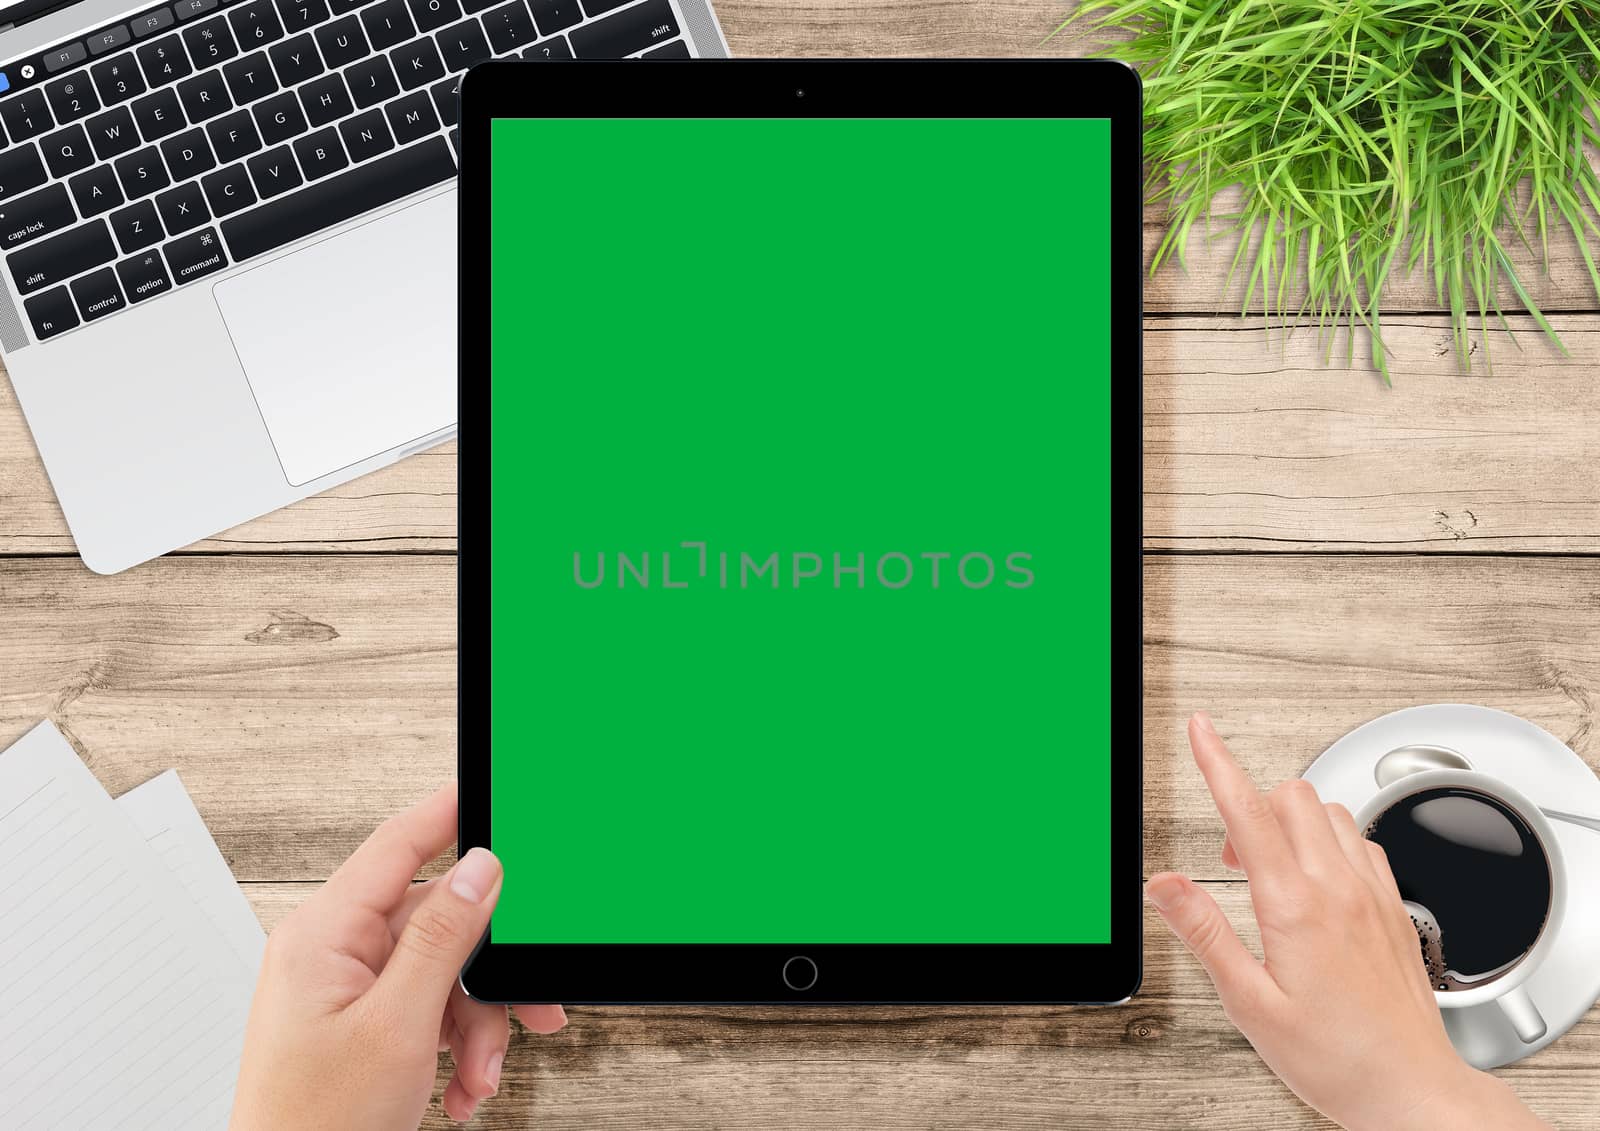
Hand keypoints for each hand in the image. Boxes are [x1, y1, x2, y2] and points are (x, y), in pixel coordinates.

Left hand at [230, 785, 566, 1128]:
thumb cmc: (314, 1129)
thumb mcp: (397, 1028)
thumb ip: (441, 940)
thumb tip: (479, 869)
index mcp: (324, 936)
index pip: (398, 846)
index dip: (450, 813)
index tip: (493, 792)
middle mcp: (333, 954)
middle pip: (438, 923)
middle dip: (485, 976)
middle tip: (530, 1005)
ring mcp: (347, 991)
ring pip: (443, 974)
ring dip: (476, 1026)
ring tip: (480, 1076)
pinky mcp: (363, 1025)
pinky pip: (430, 1010)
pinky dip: (458, 1048)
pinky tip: (461, 1087)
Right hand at [1147, 712, 1548, 1130]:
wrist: (1409, 1089)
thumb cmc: (1335, 1058)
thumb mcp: (1248, 1003)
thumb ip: (1204, 933)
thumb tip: (1164, 885)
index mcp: (1294, 906)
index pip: (1246, 811)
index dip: (1217, 761)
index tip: (1201, 730)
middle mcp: (1339, 889)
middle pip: (1292, 797)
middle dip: (1253, 804)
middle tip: (1231, 856)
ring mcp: (1373, 895)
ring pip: (1331, 813)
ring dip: (1294, 822)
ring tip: (1272, 871)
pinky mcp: (1395, 910)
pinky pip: (1363, 844)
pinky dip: (1332, 843)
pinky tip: (1320, 881)